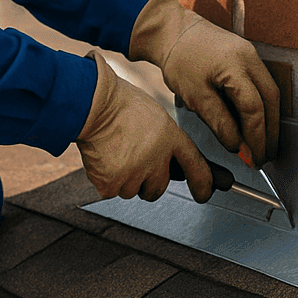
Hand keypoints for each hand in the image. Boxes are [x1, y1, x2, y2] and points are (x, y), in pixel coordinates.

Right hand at [76, 51, 215, 202]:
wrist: (93, 103)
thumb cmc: (120, 104)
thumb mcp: (155, 117)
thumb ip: (166, 142)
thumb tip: (173, 166)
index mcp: (170, 138)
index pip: (195, 165)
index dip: (203, 182)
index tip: (204, 193)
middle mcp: (156, 158)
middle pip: (158, 188)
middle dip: (147, 182)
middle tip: (133, 162)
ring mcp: (134, 172)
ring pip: (132, 191)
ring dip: (125, 180)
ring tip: (115, 152)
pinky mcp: (112, 183)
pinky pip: (111, 191)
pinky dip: (106, 180)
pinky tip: (104, 158)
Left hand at [129, 0, 280, 165]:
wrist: (173, 29)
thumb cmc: (180, 59)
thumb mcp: (194, 95)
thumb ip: (219, 121)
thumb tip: (237, 146)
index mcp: (236, 66)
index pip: (254, 109)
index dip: (256, 137)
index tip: (254, 158)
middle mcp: (251, 58)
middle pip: (271, 100)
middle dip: (271, 131)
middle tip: (266, 156)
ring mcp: (252, 55)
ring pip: (270, 92)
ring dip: (270, 119)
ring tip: (263, 143)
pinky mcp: (248, 56)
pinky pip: (262, 84)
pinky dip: (262, 105)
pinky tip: (255, 122)